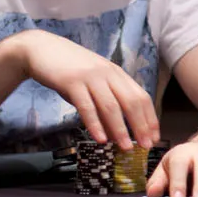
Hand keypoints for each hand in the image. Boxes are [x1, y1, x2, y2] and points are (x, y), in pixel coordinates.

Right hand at [17, 30, 159, 150]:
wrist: (42, 49)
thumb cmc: (70, 70)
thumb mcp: (92, 85)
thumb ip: (104, 106)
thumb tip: (115, 133)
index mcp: (117, 74)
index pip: (141, 96)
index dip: (150, 118)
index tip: (154, 137)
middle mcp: (108, 74)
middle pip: (131, 101)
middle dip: (141, 126)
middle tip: (146, 146)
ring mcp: (91, 77)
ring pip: (111, 106)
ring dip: (120, 129)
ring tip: (126, 147)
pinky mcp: (72, 82)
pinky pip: (86, 106)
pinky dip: (95, 124)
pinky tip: (100, 139)